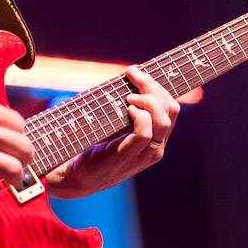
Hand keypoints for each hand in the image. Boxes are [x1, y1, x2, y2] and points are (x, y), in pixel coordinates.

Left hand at [43, 66, 178, 198]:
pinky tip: (127, 109)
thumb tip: (131, 74)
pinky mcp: (127, 157)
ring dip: (148, 100)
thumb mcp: (115, 124)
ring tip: (129, 96)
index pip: (171, 108)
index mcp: (156, 139)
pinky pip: (145, 133)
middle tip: (132, 75)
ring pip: (163, 121)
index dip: (158, 86)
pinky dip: (140, 116)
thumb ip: (127, 107)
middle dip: (154, 86)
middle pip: (171, 110)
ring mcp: (144, 155)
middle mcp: (155, 148)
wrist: (76, 175)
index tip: (137, 72)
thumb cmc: (94, 145)